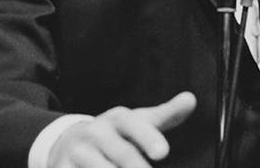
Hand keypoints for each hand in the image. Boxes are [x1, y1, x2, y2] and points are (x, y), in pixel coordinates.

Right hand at [49, 91, 196, 167]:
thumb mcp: (137, 122)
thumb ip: (165, 115)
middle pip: (122, 153)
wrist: (68, 143)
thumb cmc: (114, 135)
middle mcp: (96, 133)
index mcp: (117, 119)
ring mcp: (78, 153)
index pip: (133, 124)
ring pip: (100, 167)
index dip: (148, 138)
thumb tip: (191, 99)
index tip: (163, 152)